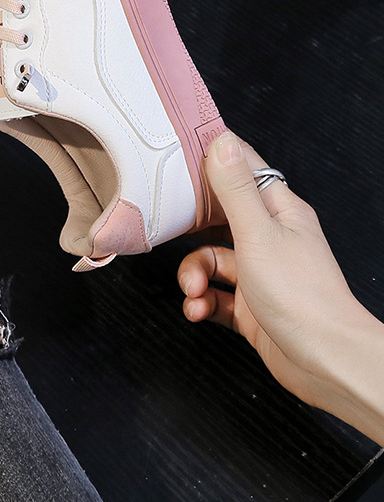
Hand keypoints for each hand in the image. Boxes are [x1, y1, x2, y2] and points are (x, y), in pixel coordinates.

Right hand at [178, 132, 383, 442]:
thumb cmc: (302, 296)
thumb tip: (221, 141)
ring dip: (193, 276)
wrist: (324, 361)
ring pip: (211, 262)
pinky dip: (202, 302)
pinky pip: (214, 295)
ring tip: (193, 291)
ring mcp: (260, 274)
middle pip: (216, 221)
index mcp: (278, 211)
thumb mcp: (257, 233)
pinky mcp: (251, 307)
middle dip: (191, 235)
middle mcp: (270, 239)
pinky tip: (200, 310)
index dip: (211, 163)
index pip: (242, 172)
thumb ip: (235, 188)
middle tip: (176, 239)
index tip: (179, 162)